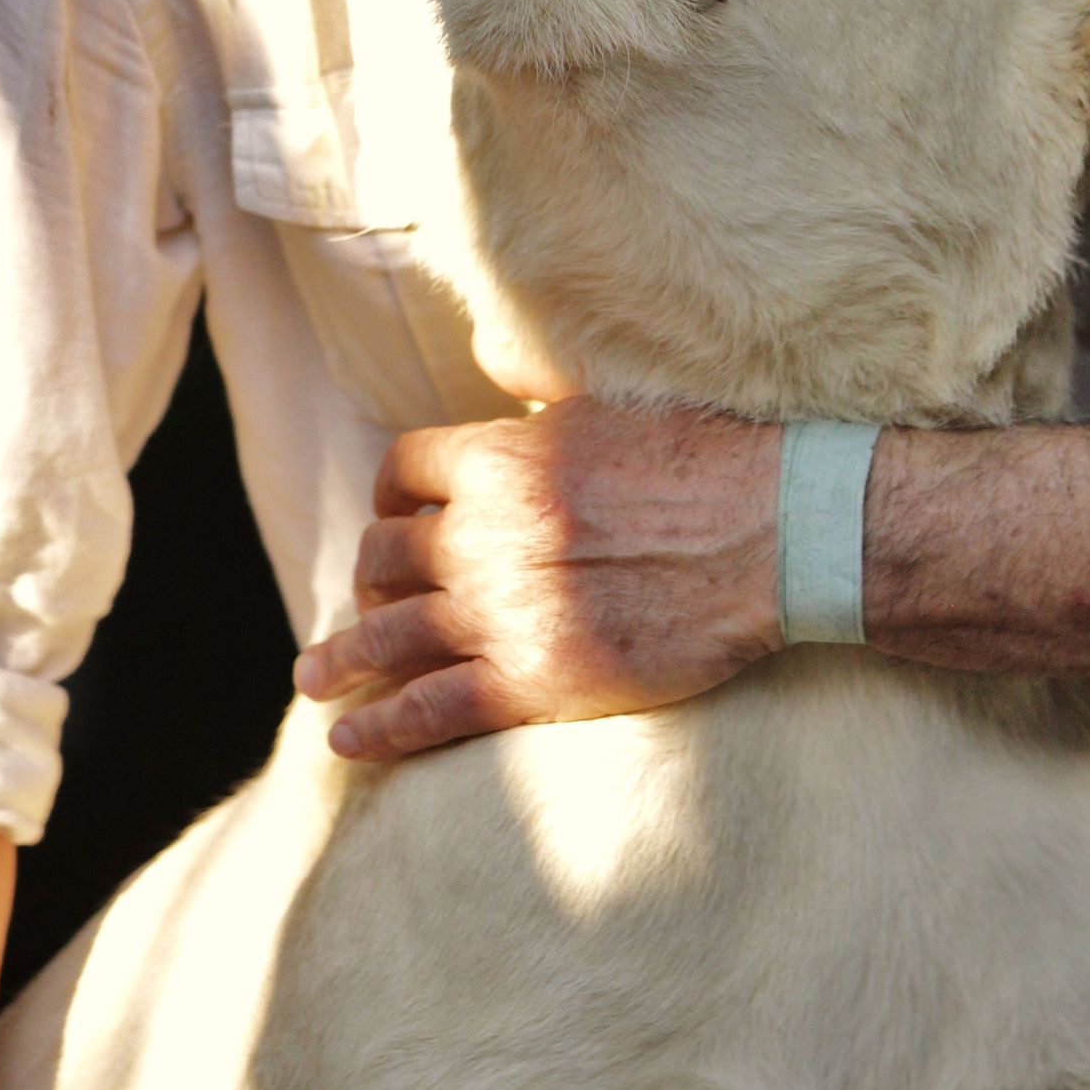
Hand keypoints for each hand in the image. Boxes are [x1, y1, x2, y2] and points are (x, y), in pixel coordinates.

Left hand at [294, 397, 781, 760]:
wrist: (775, 533)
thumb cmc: (707, 457)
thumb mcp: (610, 398)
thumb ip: (536, 384)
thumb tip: (487, 350)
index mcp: (502, 456)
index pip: (403, 469)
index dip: (388, 495)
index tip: (390, 516)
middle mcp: (487, 532)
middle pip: (387, 554)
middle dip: (367, 577)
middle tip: (361, 599)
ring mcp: (506, 610)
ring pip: (391, 635)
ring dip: (343, 658)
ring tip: (314, 677)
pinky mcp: (537, 678)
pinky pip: (431, 707)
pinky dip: (381, 727)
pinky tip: (347, 739)